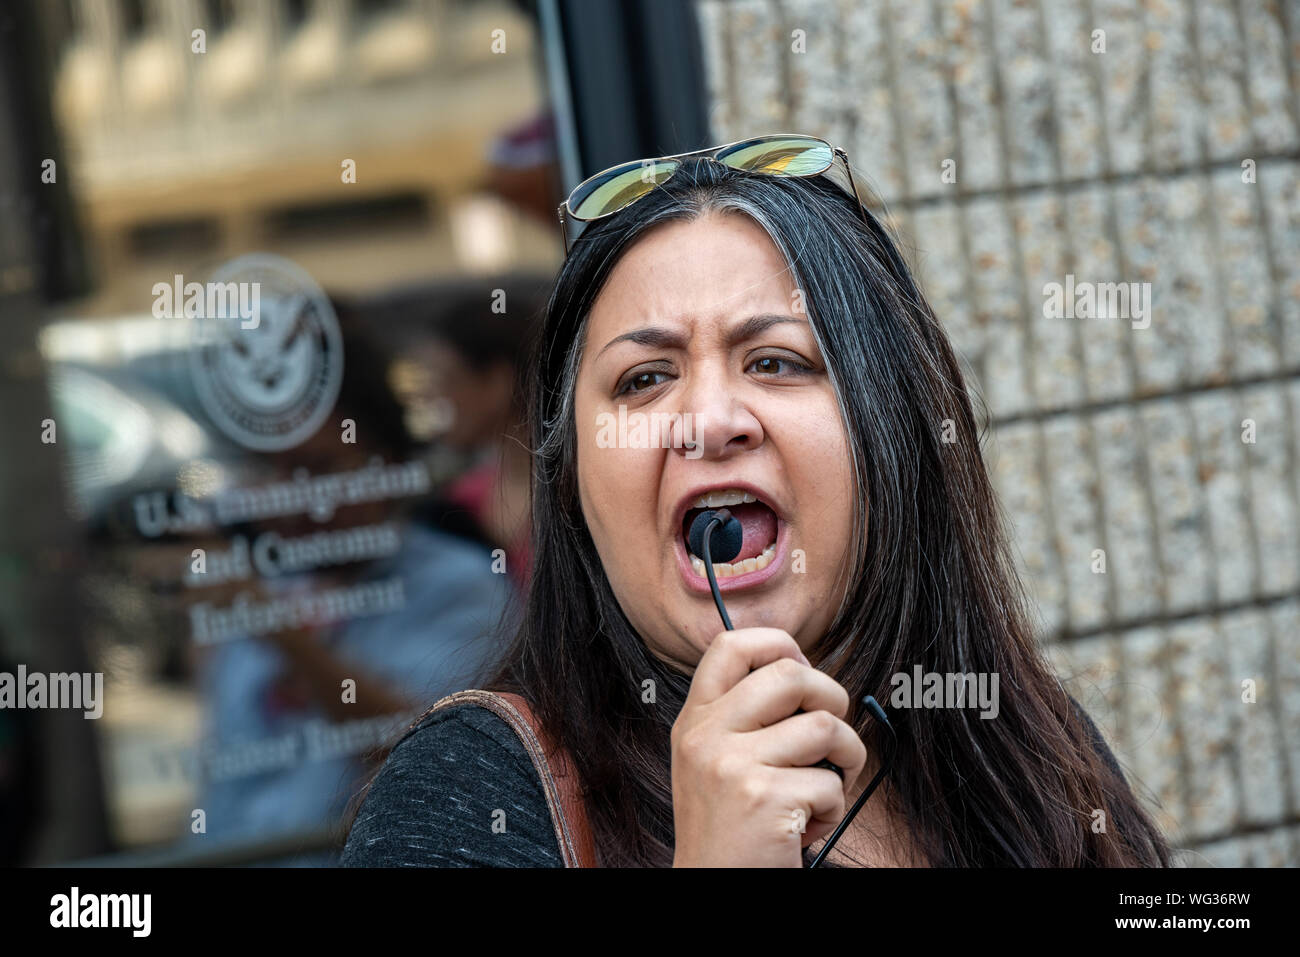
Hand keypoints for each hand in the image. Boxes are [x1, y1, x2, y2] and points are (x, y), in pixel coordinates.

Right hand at [670, 627, 866, 866]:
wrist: (712, 887)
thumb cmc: (729, 828)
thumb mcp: (713, 760)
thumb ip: (742, 717)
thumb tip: (803, 672)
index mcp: (695, 719)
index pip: (731, 644)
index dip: (779, 644)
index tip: (801, 670)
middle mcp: (706, 735)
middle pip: (792, 674)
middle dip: (832, 698)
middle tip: (831, 734)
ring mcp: (732, 765)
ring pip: (826, 727)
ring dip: (846, 760)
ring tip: (827, 788)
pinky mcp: (764, 798)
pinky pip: (831, 782)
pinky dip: (834, 808)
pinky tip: (807, 826)